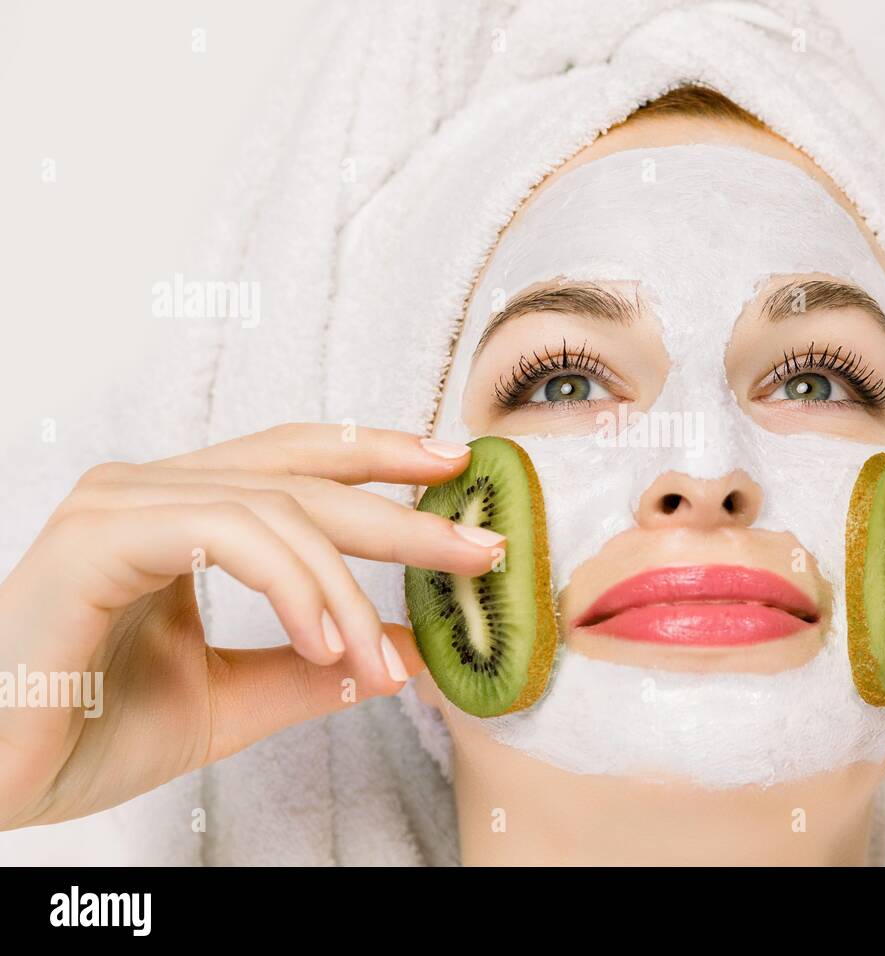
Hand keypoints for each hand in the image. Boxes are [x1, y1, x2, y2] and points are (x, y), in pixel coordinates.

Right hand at [0, 424, 501, 829]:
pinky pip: (228, 533)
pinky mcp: (98, 537)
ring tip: (383, 658)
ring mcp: (120, 504)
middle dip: (404, 511)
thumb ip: (313, 668)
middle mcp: (150, 491)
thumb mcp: (231, 698)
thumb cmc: (87, 732)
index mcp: (180, 513)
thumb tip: (405, 651)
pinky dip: (293, 583)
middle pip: (305, 476)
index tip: (455, 470)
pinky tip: (326, 638)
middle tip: (482, 546)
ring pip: (279, 509)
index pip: (298, 462)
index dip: (380, 456)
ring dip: (350, 586)